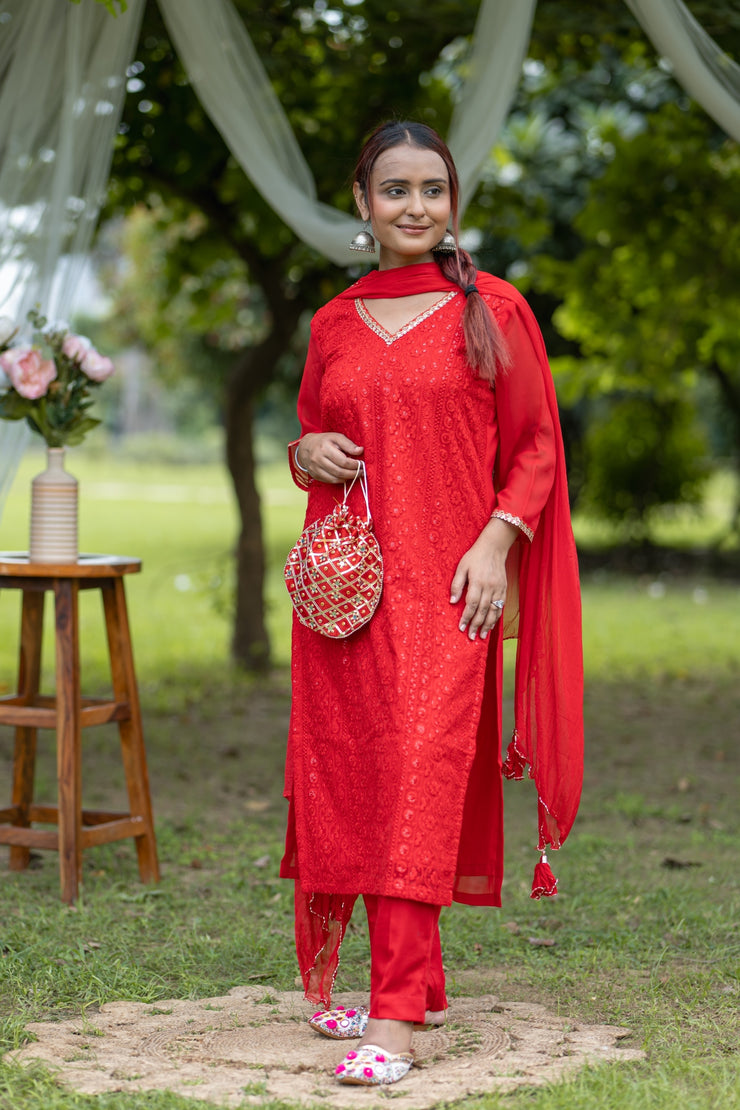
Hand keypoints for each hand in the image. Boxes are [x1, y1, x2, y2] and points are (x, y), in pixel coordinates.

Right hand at [296, 433, 363, 482]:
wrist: (306, 447)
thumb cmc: (324, 441)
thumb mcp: (336, 437)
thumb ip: (348, 444)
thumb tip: (360, 450)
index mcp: (325, 448)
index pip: (343, 461)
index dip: (355, 465)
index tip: (362, 464)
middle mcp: (318, 459)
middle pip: (339, 471)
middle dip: (353, 473)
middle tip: (361, 472)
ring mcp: (315, 468)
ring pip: (334, 478)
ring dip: (347, 478)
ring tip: (355, 475)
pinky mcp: (314, 475)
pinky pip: (329, 481)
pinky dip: (339, 480)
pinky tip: (345, 477)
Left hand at [450, 518, 517, 640]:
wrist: (494, 547)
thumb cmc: (475, 557)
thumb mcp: (461, 567)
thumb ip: (457, 584)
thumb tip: (452, 601)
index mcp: (478, 582)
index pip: (471, 604)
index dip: (466, 617)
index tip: (461, 628)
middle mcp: (489, 587)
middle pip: (482, 610)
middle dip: (476, 625)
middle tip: (470, 637)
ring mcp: (498, 589)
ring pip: (493, 611)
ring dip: (487, 625)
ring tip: (481, 636)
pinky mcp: (504, 589)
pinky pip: (500, 606)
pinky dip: (496, 617)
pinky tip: (491, 625)